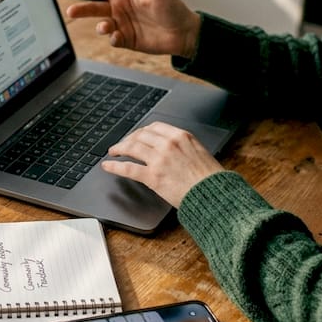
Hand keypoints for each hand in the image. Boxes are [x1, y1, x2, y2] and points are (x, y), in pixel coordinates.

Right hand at [60, 0, 201, 58]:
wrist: (184, 32)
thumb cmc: (172, 7)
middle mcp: (119, 8)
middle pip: (93, 8)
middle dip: (81, 9)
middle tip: (70, 11)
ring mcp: (122, 24)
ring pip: (101, 25)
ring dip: (100, 26)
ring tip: (106, 26)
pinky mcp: (127, 40)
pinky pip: (113, 39)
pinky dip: (112, 38)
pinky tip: (118, 36)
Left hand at [101, 121, 223, 207]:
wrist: (214, 195)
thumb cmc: (210, 179)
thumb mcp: (200, 153)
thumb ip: (184, 148)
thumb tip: (173, 149)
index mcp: (181, 136)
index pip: (155, 127)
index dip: (142, 131)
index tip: (137, 135)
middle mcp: (168, 144)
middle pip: (140, 135)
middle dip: (129, 139)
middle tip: (122, 144)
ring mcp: (159, 160)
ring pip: (132, 147)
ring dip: (119, 148)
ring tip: (113, 152)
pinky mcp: (153, 177)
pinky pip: (128, 167)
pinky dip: (115, 166)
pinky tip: (108, 166)